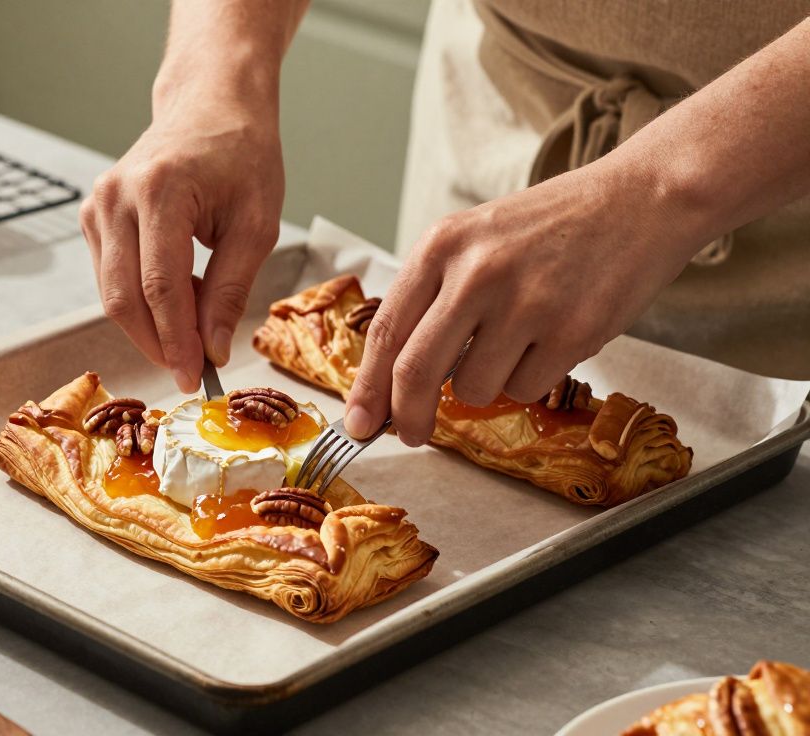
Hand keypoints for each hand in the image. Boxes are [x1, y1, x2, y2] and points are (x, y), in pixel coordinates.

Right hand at [79, 89, 282, 392]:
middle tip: (192, 371)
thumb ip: (230, 289)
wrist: (211, 104)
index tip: (196, 376)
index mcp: (160, 189)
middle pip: (123, 297)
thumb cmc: (241, 154)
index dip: (176, 341)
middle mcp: (116, 197)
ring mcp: (97, 205)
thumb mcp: (256, 223)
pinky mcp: (92, 216)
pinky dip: (142, 301)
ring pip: (111, 294)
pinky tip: (179, 296)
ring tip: (196, 322)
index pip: (160, 286)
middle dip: (158, 344)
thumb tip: (211, 349)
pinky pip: (110, 277)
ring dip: (151, 325)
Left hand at [345, 161, 708, 444]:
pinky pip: (525, 389)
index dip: (367, 387)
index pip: (386, 331)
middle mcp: (477, 272)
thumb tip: (389, 379)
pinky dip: (530, 379)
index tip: (358, 422)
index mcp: (441, 246)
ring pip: (473, 389)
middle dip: (407, 415)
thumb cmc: (550, 227)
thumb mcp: (474, 240)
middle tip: (409, 434)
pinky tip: (550, 338)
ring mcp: (526, 302)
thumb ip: (431, 298)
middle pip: (416, 371)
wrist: (640, 200)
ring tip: (516, 340)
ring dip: (486, 384)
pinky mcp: (572, 331)